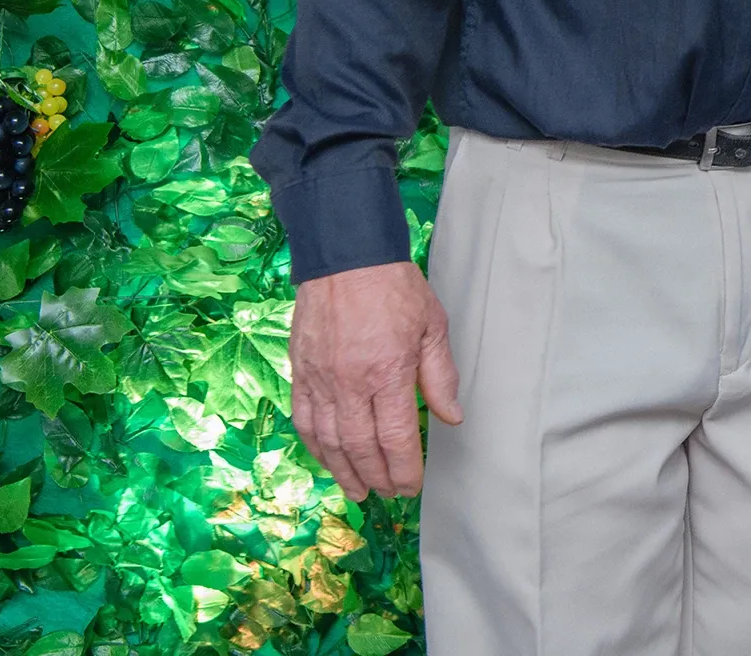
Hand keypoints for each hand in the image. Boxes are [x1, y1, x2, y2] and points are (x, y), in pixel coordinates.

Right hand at [289, 262, 462, 500]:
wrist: (345, 256)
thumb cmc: (393, 287)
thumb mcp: (432, 325)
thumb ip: (440, 376)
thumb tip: (450, 417)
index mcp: (388, 372)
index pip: (395, 438)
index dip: (403, 469)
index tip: (411, 486)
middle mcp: (349, 383)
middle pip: (360, 447)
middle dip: (377, 477)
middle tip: (389, 494)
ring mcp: (320, 379)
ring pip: (328, 441)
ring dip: (343, 471)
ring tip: (358, 490)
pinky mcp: (300, 371)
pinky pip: (303, 420)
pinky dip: (315, 446)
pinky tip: (327, 459)